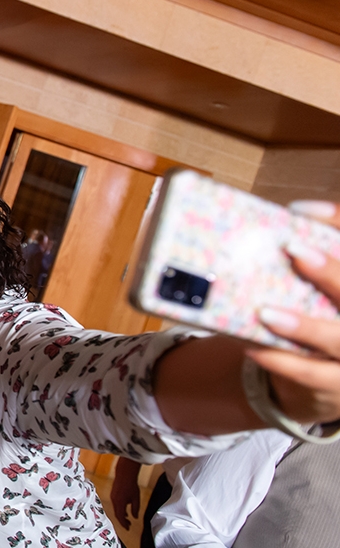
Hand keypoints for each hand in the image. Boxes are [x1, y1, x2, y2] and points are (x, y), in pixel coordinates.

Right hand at [109, 458, 141, 529]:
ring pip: (116, 509)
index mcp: (119, 503)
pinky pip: (115, 504)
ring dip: (121, 515)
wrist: (124, 474)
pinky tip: (125, 509)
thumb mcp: (136, 499)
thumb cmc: (131, 485)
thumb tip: (135, 517)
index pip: (120, 517)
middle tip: (128, 525)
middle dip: (122, 520)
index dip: (124, 524)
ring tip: (128, 518)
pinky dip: (120, 509)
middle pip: (117, 514)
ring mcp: (112, 497)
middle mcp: (114, 501)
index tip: (128, 528)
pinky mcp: (113, 494)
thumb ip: (135, 509)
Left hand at [249, 201, 339, 423]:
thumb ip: (309, 258)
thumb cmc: (324, 317)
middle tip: (294, 250)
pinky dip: (283, 362)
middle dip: (332, 272)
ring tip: (267, 313)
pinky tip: (255, 348)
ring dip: (305, 326)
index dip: (338, 223)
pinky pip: (314, 374)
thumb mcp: (319, 286)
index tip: (299, 211)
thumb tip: (277, 222)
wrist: (333, 376)